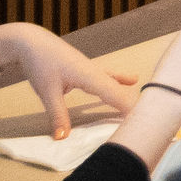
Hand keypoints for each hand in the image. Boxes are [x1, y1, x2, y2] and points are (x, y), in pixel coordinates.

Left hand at [0, 23, 134, 128]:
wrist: (31, 42)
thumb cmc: (40, 63)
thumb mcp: (47, 91)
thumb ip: (57, 114)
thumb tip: (63, 138)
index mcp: (90, 76)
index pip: (115, 95)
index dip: (129, 108)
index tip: (142, 121)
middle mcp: (95, 72)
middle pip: (119, 89)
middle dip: (132, 103)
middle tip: (149, 116)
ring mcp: (91, 69)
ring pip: (115, 82)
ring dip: (128, 92)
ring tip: (145, 100)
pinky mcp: (85, 68)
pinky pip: (108, 77)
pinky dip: (119, 80)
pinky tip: (129, 80)